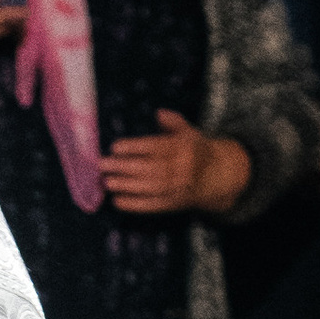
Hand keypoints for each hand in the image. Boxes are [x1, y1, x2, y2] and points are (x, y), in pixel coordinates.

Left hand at [98, 110, 250, 219]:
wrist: (217, 176)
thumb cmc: (195, 150)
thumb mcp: (189, 132)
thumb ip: (173, 122)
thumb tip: (159, 113)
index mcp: (184, 148)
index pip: (156, 147)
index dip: (134, 147)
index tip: (115, 147)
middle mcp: (181, 168)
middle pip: (149, 168)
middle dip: (124, 167)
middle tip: (102, 165)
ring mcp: (177, 188)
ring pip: (149, 187)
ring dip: (126, 186)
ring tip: (106, 182)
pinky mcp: (173, 204)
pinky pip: (152, 205)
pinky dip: (134, 205)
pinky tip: (117, 201)